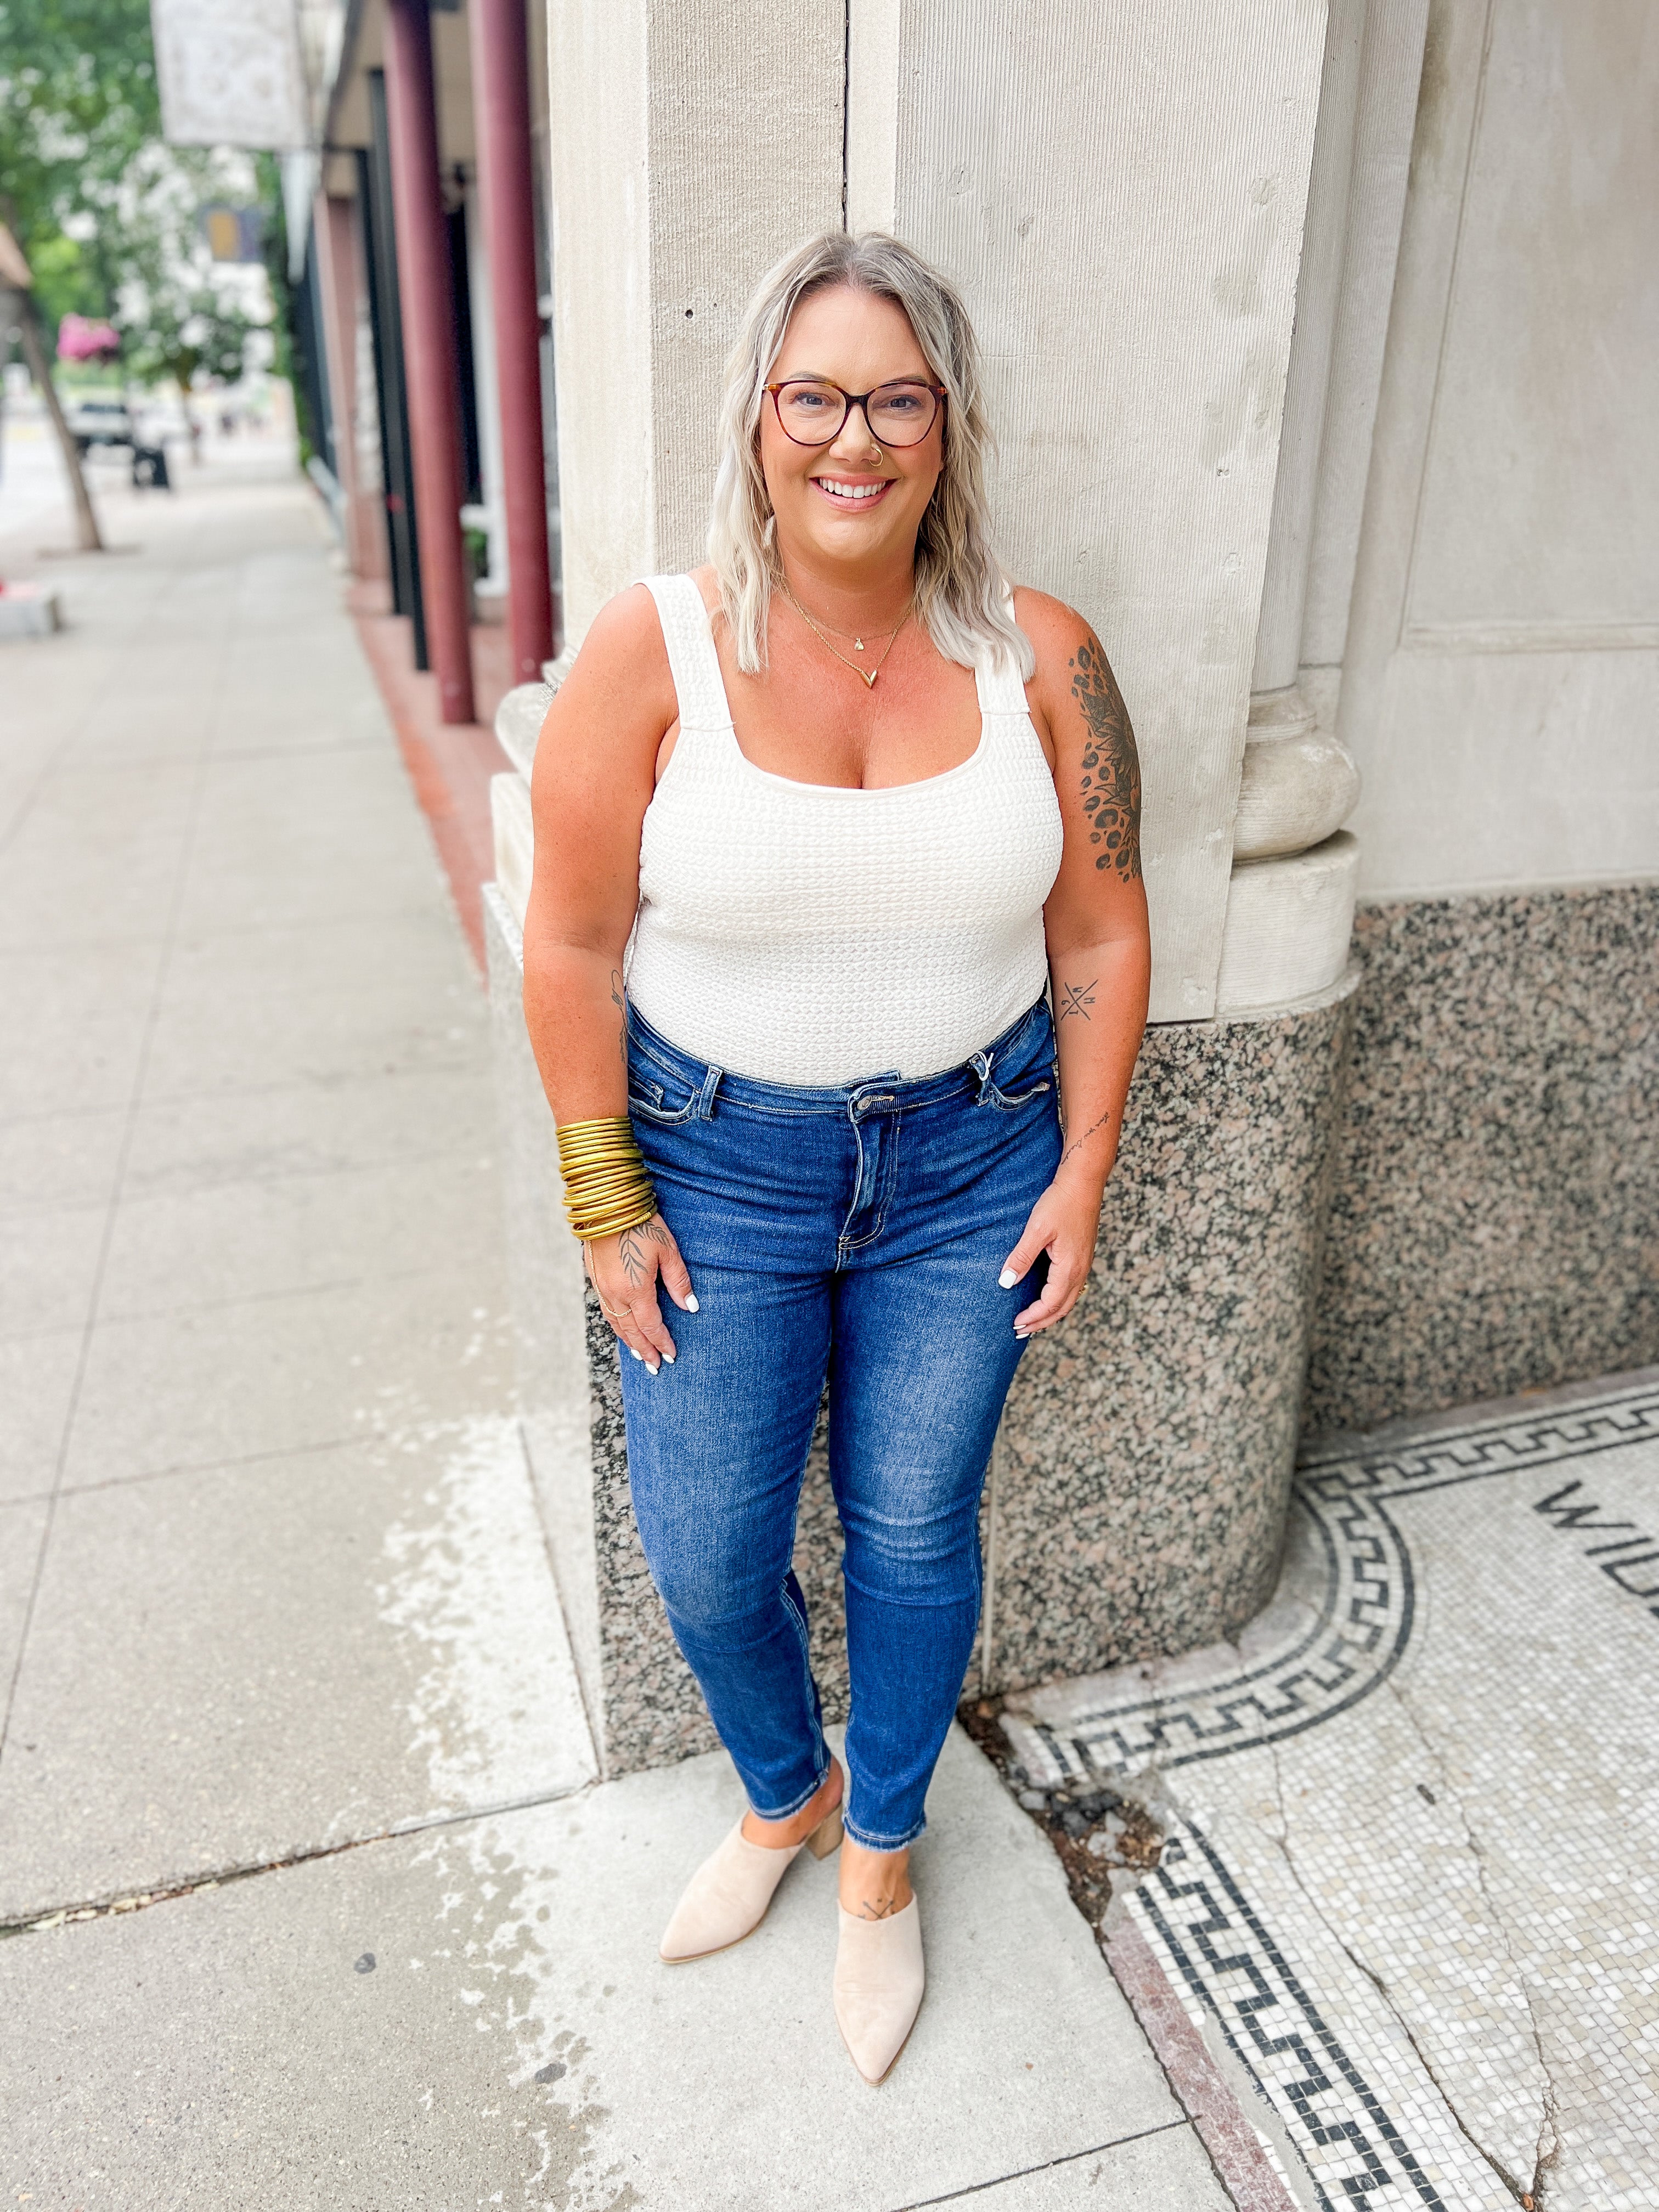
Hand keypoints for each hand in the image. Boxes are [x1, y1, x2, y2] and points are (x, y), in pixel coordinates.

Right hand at [584, 1214, 696, 1373]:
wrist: (607, 1205)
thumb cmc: (642, 1224)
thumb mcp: (668, 1250)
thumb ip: (678, 1281)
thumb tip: (690, 1307)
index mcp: (636, 1290)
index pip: (651, 1326)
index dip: (662, 1342)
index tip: (671, 1356)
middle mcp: (615, 1294)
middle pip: (632, 1331)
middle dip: (645, 1351)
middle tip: (655, 1367)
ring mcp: (602, 1287)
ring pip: (616, 1323)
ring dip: (629, 1341)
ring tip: (639, 1355)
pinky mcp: (595, 1278)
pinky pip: (607, 1310)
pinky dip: (617, 1325)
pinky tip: (623, 1328)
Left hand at [998, 1172, 1103, 1337]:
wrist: (1083, 1183)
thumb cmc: (1060, 1203)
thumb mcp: (1036, 1230)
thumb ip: (1021, 1257)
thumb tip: (1006, 1283)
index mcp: (1070, 1268)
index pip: (1050, 1304)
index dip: (1033, 1317)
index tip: (1015, 1324)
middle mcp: (1081, 1270)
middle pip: (1062, 1308)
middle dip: (1041, 1322)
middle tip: (1020, 1332)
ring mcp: (1084, 1264)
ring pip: (1069, 1299)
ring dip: (1051, 1314)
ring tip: (1033, 1321)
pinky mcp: (1082, 1256)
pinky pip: (1072, 1288)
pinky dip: (1058, 1300)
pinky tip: (1047, 1298)